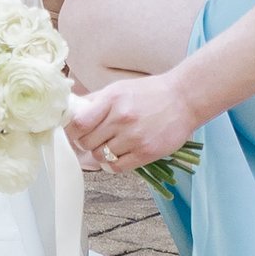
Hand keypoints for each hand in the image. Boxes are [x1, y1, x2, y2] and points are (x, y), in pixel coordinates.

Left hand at [68, 69, 199, 172]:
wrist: (183, 99)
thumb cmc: (149, 93)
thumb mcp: (119, 88)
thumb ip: (95, 101)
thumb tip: (72, 110)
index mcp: (112, 99)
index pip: (79, 123)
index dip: (72, 130)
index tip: (75, 131)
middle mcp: (121, 118)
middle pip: (87, 142)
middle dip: (86, 142)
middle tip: (93, 139)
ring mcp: (134, 137)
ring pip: (100, 156)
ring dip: (100, 153)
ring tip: (109, 145)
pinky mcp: (146, 153)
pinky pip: (117, 167)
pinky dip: (113, 164)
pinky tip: (118, 155)